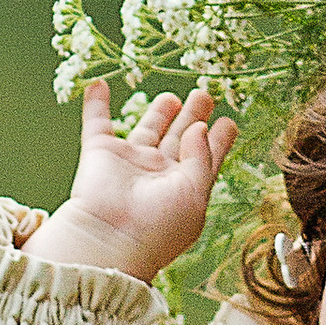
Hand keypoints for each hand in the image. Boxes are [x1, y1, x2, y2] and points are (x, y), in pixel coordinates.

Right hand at [29, 81, 237, 288]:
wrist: (110, 239)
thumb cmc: (159, 226)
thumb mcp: (196, 194)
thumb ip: (203, 157)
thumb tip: (201, 127)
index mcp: (186, 187)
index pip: (207, 158)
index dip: (218, 140)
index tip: (229, 121)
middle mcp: (159, 174)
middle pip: (180, 139)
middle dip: (193, 118)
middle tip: (205, 95)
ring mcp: (130, 163)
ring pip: (148, 130)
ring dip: (159, 112)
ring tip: (173, 96)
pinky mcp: (101, 153)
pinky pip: (98, 123)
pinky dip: (96, 104)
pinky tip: (100, 85)